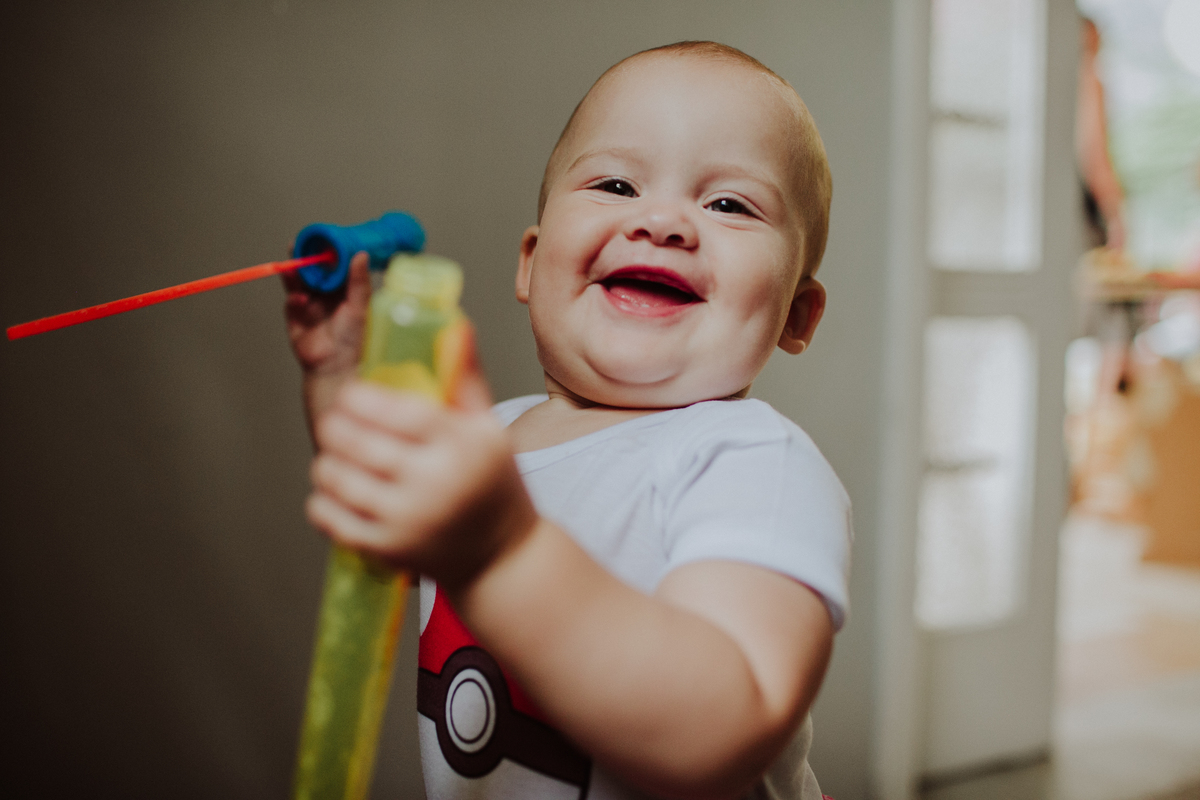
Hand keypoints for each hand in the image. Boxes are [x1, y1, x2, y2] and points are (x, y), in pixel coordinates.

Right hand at [283, 251, 370, 432]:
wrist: (338, 369)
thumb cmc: (356, 342)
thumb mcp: (361, 308)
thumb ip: (359, 282)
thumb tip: (361, 255)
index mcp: (344, 292)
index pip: (334, 267)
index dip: (327, 253)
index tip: (322, 239)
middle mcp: (326, 297)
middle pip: (312, 272)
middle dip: (305, 258)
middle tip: (300, 245)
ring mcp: (309, 307)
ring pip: (298, 284)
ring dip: (294, 273)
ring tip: (292, 263)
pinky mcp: (296, 320)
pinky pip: (291, 304)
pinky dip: (294, 300)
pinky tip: (300, 299)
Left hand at [305, 329, 537, 589]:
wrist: (503, 557)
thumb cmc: (493, 484)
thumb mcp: (488, 428)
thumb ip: (466, 376)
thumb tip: (454, 323)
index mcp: (462, 446)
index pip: (398, 413)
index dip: (361, 399)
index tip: (351, 394)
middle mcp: (434, 484)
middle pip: (358, 443)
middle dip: (336, 425)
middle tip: (337, 421)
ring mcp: (408, 521)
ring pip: (337, 479)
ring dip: (327, 459)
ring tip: (337, 452)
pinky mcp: (388, 550)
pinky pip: (331, 519)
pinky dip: (322, 500)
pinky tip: (334, 489)